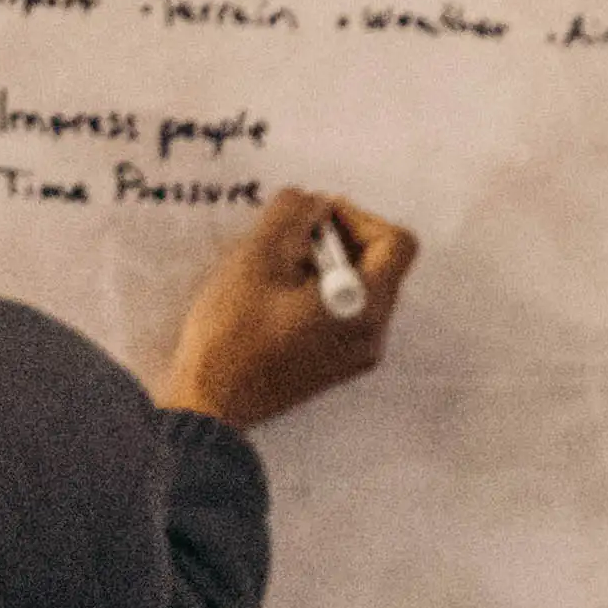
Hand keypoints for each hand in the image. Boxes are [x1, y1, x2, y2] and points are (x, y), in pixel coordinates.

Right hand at [155, 185, 422, 425]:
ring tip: (278, 269)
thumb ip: (292, 214)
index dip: (358, 217)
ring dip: (324, 263)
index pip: (397, 242)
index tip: (314, 220)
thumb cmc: (231, 333)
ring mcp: (357, 353)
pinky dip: (319, 290)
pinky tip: (278, 294)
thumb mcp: (257, 257)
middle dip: (337, 239)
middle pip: (380, 263)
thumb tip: (314, 204)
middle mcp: (373, 334)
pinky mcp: (337, 363)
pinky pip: (344, 310)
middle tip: (289, 240)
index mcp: (365, 309)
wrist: (210, 403)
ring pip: (360, 286)